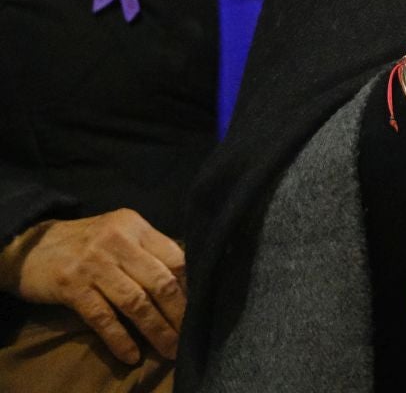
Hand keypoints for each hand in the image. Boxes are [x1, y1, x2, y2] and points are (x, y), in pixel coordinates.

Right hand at [1, 211, 186, 362]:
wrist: (30, 246)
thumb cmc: (84, 242)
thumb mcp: (119, 234)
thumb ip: (148, 251)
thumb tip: (185, 282)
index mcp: (136, 226)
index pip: (175, 257)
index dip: (191, 286)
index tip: (200, 308)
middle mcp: (118, 241)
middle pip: (160, 281)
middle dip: (178, 313)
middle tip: (189, 336)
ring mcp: (94, 264)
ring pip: (135, 302)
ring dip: (155, 330)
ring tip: (168, 349)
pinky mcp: (72, 286)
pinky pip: (103, 317)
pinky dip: (119, 339)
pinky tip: (131, 355)